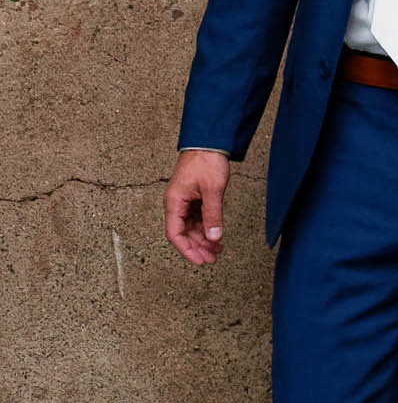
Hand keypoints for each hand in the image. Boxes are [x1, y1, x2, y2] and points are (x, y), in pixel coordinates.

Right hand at [165, 149, 230, 265]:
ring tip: (217, 250)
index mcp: (174, 202)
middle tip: (212, 259)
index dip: (186, 250)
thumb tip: (214, 237)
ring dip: (203, 239)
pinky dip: (206, 227)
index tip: (199, 261)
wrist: (209, 141)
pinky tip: (216, 235)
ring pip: (191, 227)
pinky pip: (197, 218)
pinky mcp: (194, 197)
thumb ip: (212, 215)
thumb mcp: (212, 190)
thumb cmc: (206, 161)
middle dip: (198, 247)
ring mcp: (185, 200)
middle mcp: (176, 203)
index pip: (175, 234)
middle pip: (184, 233)